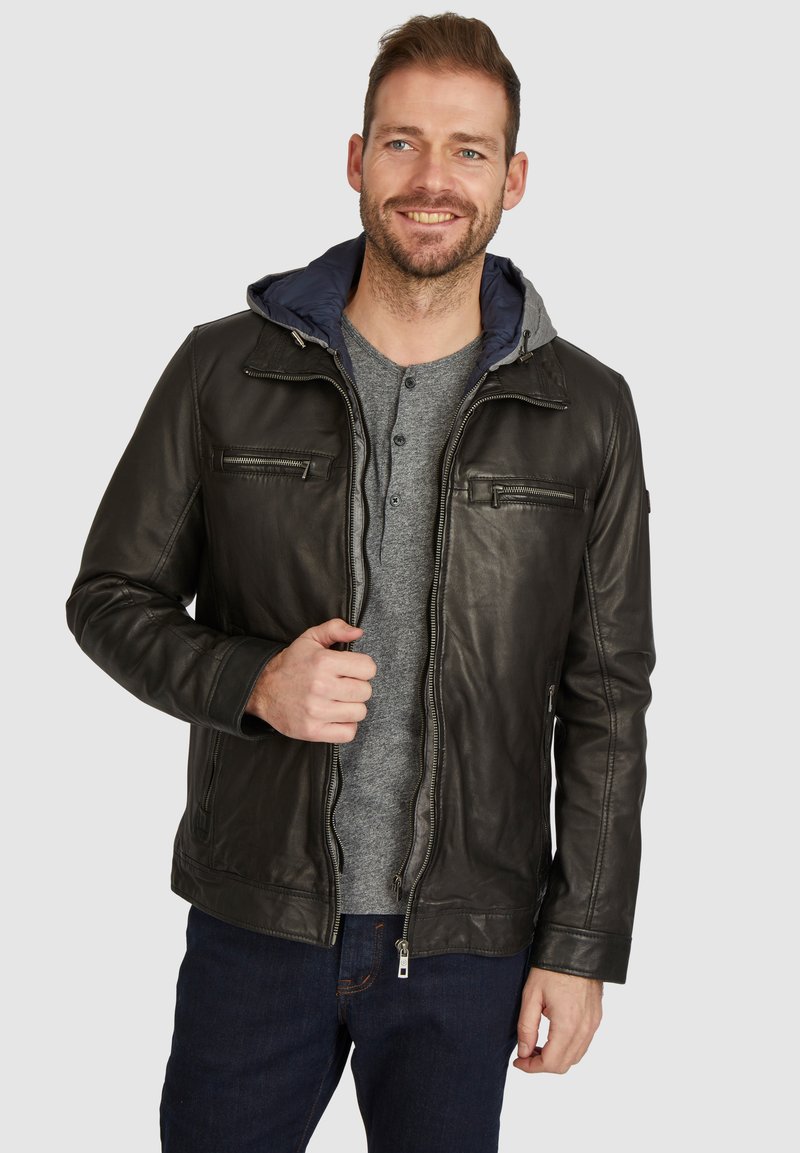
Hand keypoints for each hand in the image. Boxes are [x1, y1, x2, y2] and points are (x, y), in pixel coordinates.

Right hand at [245, 618, 375, 741]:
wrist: (262, 690)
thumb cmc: (291, 664)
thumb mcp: (310, 639)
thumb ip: (336, 629)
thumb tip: (359, 632)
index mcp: (323, 661)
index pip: (368, 668)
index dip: (363, 668)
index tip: (351, 671)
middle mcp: (320, 686)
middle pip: (365, 691)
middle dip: (358, 688)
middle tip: (343, 686)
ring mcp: (316, 711)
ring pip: (359, 712)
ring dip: (352, 708)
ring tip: (338, 701)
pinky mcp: (312, 730)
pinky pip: (348, 733)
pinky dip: (345, 726)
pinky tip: (335, 716)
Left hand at [513, 966, 602, 1073]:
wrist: (576, 948)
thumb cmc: (552, 968)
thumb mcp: (531, 995)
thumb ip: (527, 1027)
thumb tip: (524, 1052)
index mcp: (567, 1025)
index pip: (551, 1062)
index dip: (532, 1068)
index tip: (518, 1062)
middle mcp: (584, 1029)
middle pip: (564, 1065)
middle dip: (542, 1065)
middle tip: (525, 1054)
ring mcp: (593, 1024)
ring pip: (575, 1057)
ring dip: (556, 1058)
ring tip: (537, 1046)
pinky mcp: (596, 1018)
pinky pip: (583, 1044)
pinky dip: (568, 1048)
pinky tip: (553, 1037)